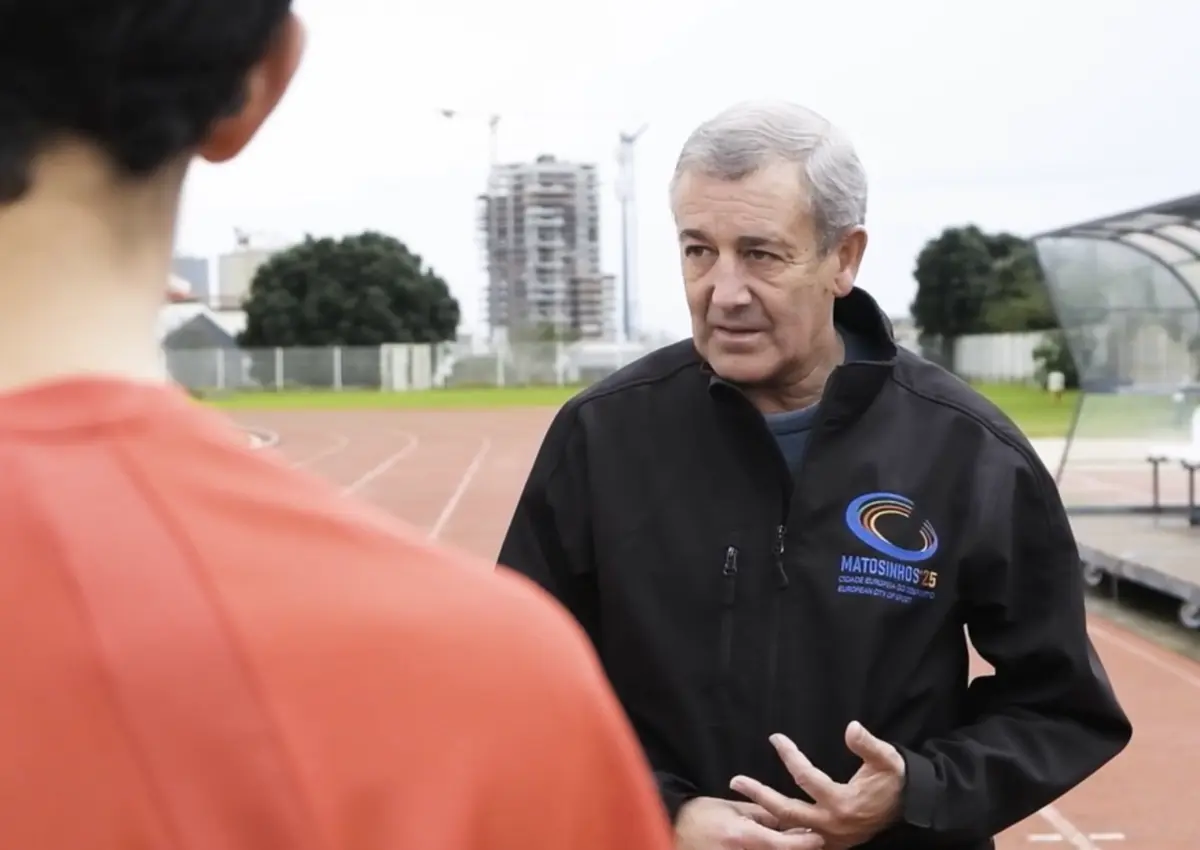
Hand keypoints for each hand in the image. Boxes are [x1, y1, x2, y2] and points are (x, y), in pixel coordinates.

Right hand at [674, 796, 823, 849]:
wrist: (672, 829)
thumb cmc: (702, 815)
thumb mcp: (732, 809)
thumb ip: (761, 815)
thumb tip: (789, 819)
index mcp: (741, 836)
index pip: (780, 844)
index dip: (802, 843)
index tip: (820, 837)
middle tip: (814, 841)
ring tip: (797, 843)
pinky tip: (771, 847)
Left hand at [729, 722, 904, 848]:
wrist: (910, 808)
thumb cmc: (895, 780)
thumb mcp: (887, 759)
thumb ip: (868, 745)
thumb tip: (851, 727)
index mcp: (842, 802)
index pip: (806, 777)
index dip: (789, 755)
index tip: (775, 738)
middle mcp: (831, 824)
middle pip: (786, 811)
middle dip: (760, 795)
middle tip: (736, 780)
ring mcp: (830, 838)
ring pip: (788, 829)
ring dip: (765, 814)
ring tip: (741, 801)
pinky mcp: (831, 844)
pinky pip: (798, 841)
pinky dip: (780, 831)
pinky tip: (763, 821)